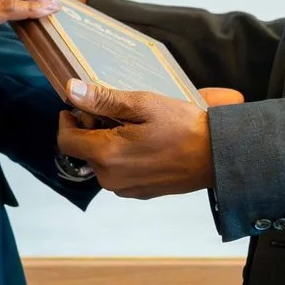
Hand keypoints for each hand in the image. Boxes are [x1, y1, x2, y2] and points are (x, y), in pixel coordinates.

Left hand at [54, 81, 245, 198]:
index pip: (66, 139)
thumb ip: (103, 99)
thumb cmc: (184, 128)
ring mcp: (124, 189)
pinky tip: (144, 143)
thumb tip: (71, 91)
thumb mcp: (143, 104)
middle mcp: (110, 178)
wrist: (218, 157)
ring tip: (134, 126)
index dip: (68, 120)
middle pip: (83, 150)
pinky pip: (117, 172)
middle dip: (91, 129)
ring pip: (101, 161)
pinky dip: (122, 156)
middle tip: (116, 111)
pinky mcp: (138, 193)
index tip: (79, 106)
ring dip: (108, 143)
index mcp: (107, 154)